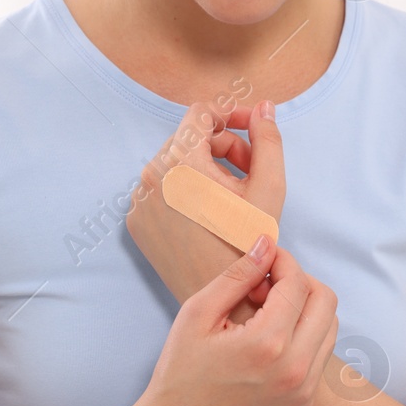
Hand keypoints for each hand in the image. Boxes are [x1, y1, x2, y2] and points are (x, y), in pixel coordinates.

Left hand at [125, 99, 283, 316]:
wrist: (225, 297)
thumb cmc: (248, 243)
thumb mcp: (269, 186)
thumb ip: (268, 138)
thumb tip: (265, 107)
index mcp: (180, 160)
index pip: (201, 113)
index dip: (231, 115)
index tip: (252, 129)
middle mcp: (151, 176)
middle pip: (189, 139)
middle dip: (223, 148)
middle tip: (251, 172)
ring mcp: (139, 201)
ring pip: (175, 166)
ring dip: (205, 171)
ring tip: (232, 197)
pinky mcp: (136, 221)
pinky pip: (160, 192)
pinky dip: (185, 194)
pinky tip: (209, 215)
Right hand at [129, 234, 339, 405]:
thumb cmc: (180, 371)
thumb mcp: (198, 314)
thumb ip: (238, 275)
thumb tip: (266, 244)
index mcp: (268, 344)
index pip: (297, 284)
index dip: (283, 261)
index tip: (264, 257)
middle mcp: (295, 369)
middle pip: (326, 301)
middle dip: (299, 281)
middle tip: (265, 286)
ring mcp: (304, 391)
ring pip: (330, 328)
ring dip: (305, 309)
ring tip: (266, 313)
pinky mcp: (304, 404)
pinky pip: (319, 356)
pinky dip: (303, 337)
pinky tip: (269, 341)